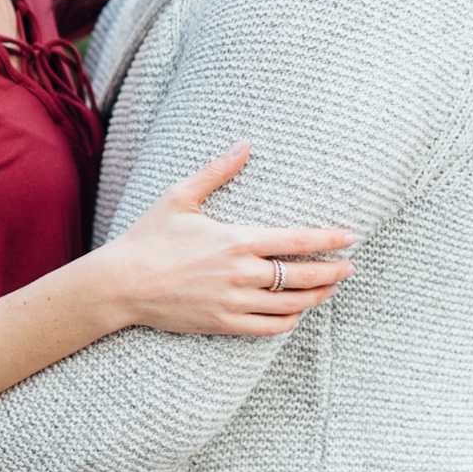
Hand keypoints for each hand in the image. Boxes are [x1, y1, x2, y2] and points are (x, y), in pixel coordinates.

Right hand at [94, 142, 355, 336]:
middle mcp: (241, 273)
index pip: (297, 240)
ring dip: (316, 297)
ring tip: (329, 290)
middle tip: (349, 268)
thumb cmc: (148, 237)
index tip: (350, 238)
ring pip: (291, 304)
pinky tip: (296, 314)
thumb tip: (244, 143)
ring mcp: (233, 301)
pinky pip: (269, 328)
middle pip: (303, 275)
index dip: (329, 240)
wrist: (122, 283)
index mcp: (235, 239)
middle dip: (333, 272)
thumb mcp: (179, 196)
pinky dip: (289, 321)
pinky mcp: (223, 323)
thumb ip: (217, 172)